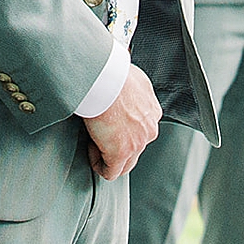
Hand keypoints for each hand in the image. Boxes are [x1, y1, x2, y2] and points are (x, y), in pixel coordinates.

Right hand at [82, 63, 161, 179]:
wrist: (105, 78)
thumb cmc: (113, 72)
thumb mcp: (134, 77)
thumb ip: (136, 89)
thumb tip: (130, 88)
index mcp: (153, 111)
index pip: (142, 130)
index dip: (123, 129)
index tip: (110, 120)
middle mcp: (149, 129)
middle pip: (135, 149)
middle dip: (117, 144)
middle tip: (100, 130)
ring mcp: (137, 143)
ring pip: (124, 164)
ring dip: (107, 155)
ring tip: (94, 139)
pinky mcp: (121, 154)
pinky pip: (110, 172)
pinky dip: (98, 163)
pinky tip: (90, 147)